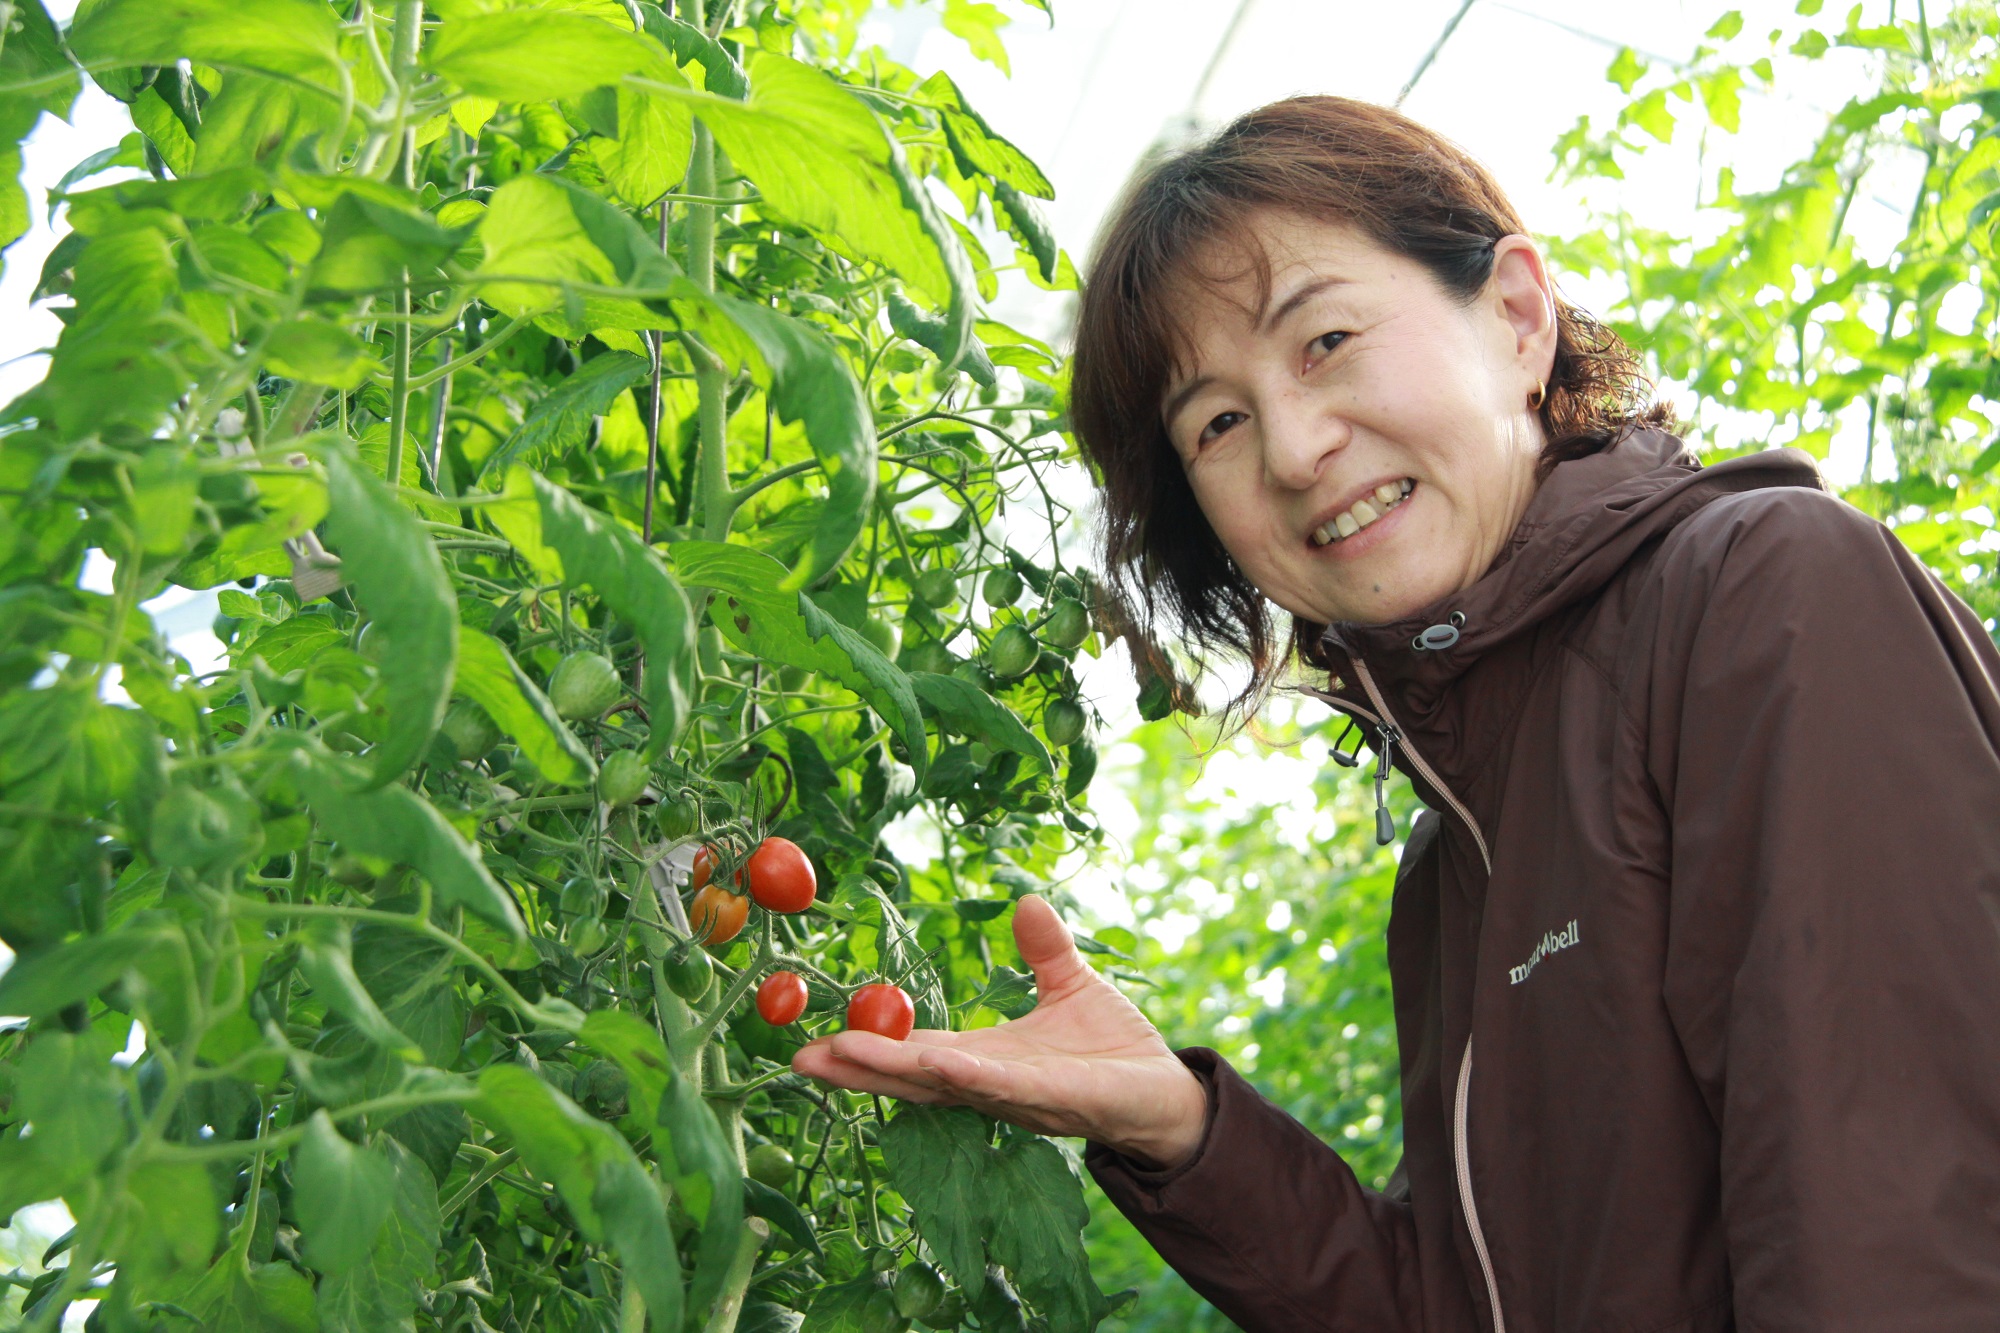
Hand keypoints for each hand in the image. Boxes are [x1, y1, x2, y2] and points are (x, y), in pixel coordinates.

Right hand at [790, 896, 1208, 1169]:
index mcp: (987, 1057)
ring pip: (945, 1085)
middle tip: (801, 1059)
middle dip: (860, 1070)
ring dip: (896, 1073)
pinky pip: (1004, 1088)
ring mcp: (1018, 1095)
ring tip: (844, 1057)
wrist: (1168, 1091)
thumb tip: (1026, 901)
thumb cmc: (1116, 1048)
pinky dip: (970, 1075)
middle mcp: (990, 1082)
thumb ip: (1045, 950)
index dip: (872, 1047)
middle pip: (914, 1077)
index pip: (918, 1053)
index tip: (821, 1039)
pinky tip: (939, 1062)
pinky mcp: (1054, 1100)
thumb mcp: (1071, 986)